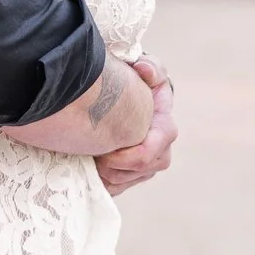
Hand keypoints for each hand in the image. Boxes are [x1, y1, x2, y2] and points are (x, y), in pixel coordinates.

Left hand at [96, 55, 176, 195]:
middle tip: (95, 157)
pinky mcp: (132, 174)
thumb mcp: (146, 68)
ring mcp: (147, 165)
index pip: (151, 152)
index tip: (105, 149)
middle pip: (143, 170)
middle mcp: (160, 149)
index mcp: (164, 128)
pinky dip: (104, 183)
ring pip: (129, 181)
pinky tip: (90, 171)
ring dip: (109, 176)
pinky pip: (119, 188)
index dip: (128, 156)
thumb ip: (151, 67)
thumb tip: (144, 70)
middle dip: (117, 168)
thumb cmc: (136, 80)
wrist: (125, 96)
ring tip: (90, 160)